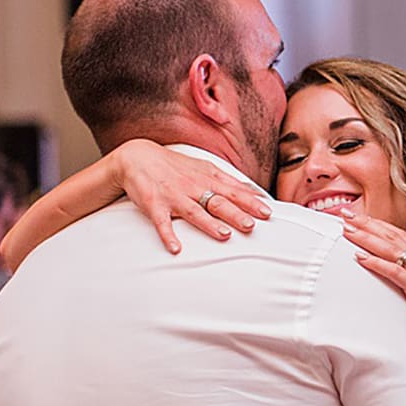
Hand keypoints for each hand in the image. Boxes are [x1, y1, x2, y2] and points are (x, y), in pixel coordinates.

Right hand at [111, 139, 270, 252]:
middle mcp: (193, 187)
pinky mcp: (154, 205)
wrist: (138, 157)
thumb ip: (228, 180)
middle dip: (235, 213)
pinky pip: (161, 222)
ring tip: (224, 235)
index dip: (251, 202)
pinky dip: (167, 235)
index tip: (267, 212)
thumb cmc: (176, 166)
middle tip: (251, 226)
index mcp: (207, 178)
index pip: (233, 191)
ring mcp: (174, 196)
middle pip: (218, 202)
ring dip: (209, 224)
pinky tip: (175, 248)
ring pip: (194, 211)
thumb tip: (253, 191)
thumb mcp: (204, 167)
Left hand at [340, 215, 405, 357]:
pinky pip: (395, 271)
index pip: (398, 235)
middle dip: (367, 224)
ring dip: (367, 238)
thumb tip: (391, 275)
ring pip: (391, 249)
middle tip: (346, 215)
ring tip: (348, 231)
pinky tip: (361, 257)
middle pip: (392, 236)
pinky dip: (376, 263)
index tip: (358, 218)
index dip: (377, 224)